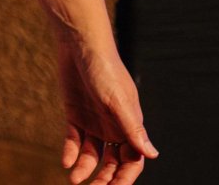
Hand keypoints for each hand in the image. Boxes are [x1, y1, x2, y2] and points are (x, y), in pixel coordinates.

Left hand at [58, 36, 157, 183]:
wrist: (80, 46)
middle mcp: (114, 127)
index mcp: (130, 125)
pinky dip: (71, 153)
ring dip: (85, 169)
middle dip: (105, 179)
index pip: (133, 160)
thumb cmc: (105, 70)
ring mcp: (94, 122)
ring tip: (74, 180)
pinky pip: (74, 140)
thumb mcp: (118, 101)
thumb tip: (152, 154)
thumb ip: (133, 129)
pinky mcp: (75, 115)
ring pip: (92, 155)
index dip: (125, 178)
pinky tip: (66, 162)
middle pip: (112, 163)